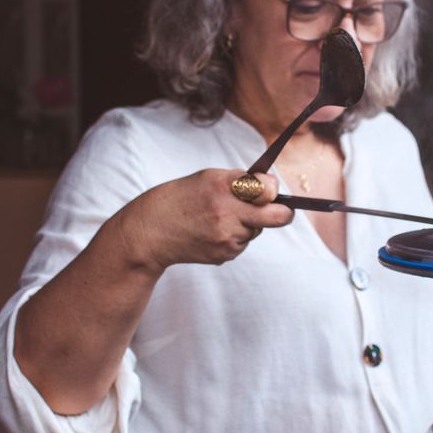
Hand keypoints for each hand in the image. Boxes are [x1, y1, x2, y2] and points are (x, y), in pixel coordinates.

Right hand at [112, 168, 293, 272]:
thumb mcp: (209, 178)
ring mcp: (226, 238)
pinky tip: (212, 232)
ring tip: (219, 218)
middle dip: (281, 213)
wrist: (151, 231)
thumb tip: (273, 185)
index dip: (273, 190)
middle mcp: (227, 214)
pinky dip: (234, 237)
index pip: (268, 190)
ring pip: (256, 230)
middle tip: (279, 210)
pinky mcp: (224, 255)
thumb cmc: (181, 198)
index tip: (270, 190)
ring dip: (247, 224)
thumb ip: (243, 180)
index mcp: (224, 188)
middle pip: (277, 218)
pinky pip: (242, 244)